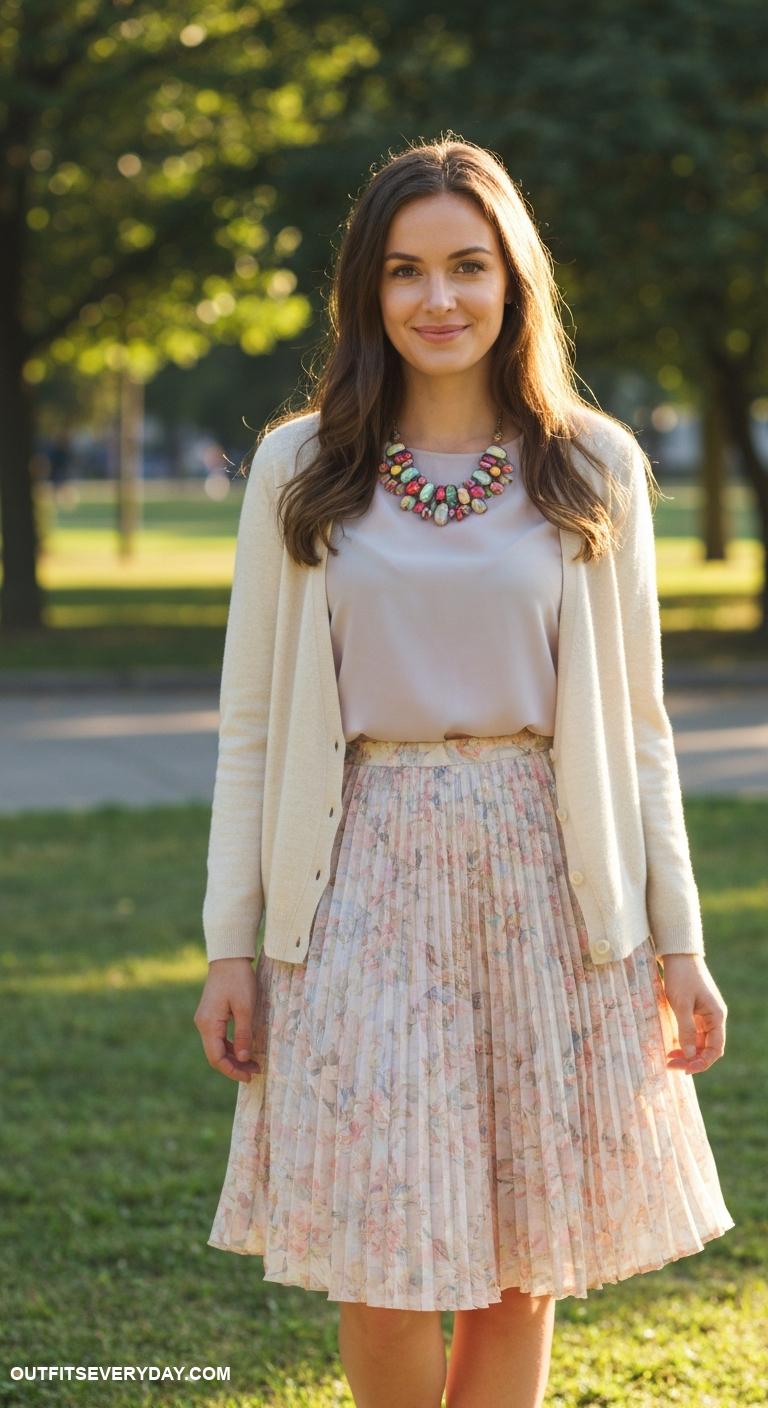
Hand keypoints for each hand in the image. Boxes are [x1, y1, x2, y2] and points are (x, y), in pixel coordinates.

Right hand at [193, 957, 260, 1082]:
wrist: (229, 956)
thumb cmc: (238, 979)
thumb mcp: (245, 1007)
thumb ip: (244, 1034)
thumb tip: (243, 1058)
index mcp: (208, 1024)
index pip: (216, 1058)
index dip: (232, 1071)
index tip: (249, 1077)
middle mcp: (203, 1024)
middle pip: (216, 1054)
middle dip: (235, 1066)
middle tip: (255, 1071)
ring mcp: (206, 1019)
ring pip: (217, 1047)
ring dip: (234, 1056)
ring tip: (253, 1063)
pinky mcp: (212, 1014)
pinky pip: (219, 1037)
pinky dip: (231, 1045)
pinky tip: (244, 1048)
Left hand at [660, 953, 727, 1074]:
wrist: (678, 954)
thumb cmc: (681, 977)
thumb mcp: (681, 1004)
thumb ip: (686, 1030)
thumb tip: (689, 1055)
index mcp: (716, 1017)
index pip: (715, 1049)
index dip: (701, 1063)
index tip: (684, 1070)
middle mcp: (713, 1018)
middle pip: (706, 1048)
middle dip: (691, 1059)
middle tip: (670, 1065)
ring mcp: (704, 1015)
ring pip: (698, 1042)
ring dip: (686, 1052)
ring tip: (668, 1058)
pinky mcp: (694, 1011)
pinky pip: (692, 1033)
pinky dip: (683, 1041)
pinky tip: (670, 1046)